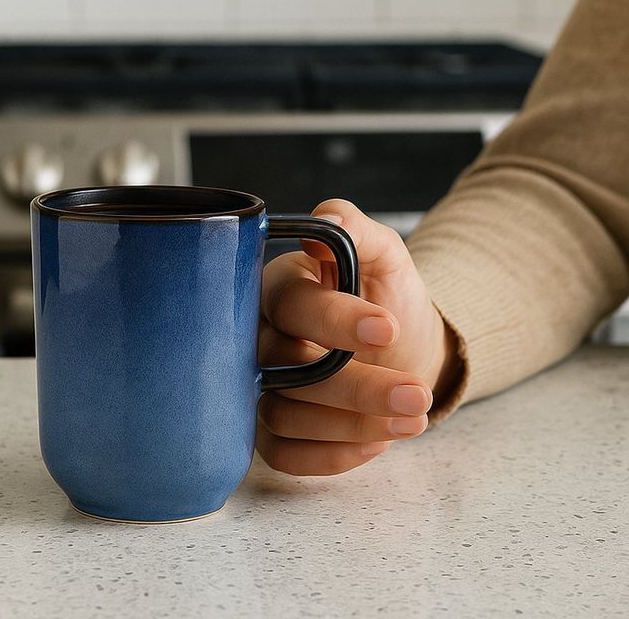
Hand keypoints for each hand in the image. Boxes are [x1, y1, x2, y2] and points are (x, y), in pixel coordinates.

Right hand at [257, 199, 459, 475]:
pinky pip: (283, 455)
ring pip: (286, 415)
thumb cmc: (387, 297)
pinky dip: (330, 456)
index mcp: (280, 287)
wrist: (403, 345)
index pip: (291, 305)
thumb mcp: (385, 255)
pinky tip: (377, 441)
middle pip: (285, 367)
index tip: (386, 327)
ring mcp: (260, 385)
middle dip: (356, 386)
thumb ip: (357, 229)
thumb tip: (325, 218)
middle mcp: (260, 337)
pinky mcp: (270, 428)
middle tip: (416, 394)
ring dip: (354, 424)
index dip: (335, 319)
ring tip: (414, 414)